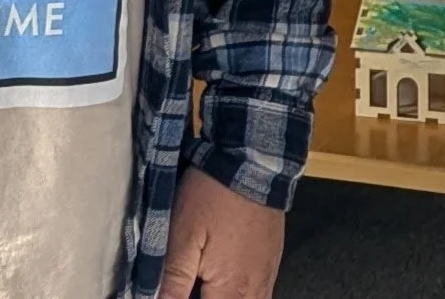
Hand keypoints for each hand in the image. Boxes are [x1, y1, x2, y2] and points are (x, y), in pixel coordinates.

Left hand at [160, 166, 283, 298]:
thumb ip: (173, 280)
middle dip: (208, 298)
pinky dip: (240, 293)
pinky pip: (260, 292)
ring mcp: (267, 275)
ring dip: (224, 297)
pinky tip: (223, 279)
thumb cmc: (213, 196)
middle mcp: (254, 290)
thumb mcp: (183, 235)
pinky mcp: (272, 260)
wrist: (253, 159)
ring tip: (207, 281)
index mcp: (230, 290)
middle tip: (189, 283)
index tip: (179, 290)